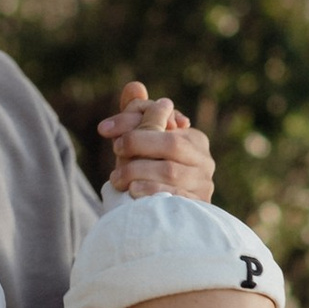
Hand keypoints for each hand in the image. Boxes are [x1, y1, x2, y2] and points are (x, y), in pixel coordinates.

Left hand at [97, 76, 215, 202]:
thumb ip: (138, 115)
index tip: (104, 129)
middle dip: (137, 144)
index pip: (163, 120)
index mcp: (194, 139)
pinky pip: (174, 196)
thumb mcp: (141, 144)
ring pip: (169, 170)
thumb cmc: (150, 175)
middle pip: (170, 143)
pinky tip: (132, 193)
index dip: (132, 122)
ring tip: (117, 178)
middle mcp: (204, 160)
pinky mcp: (197, 207)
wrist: (162, 220)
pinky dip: (150, 191)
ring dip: (137, 171)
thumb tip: (134, 87)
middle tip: (115, 149)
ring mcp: (203, 184)